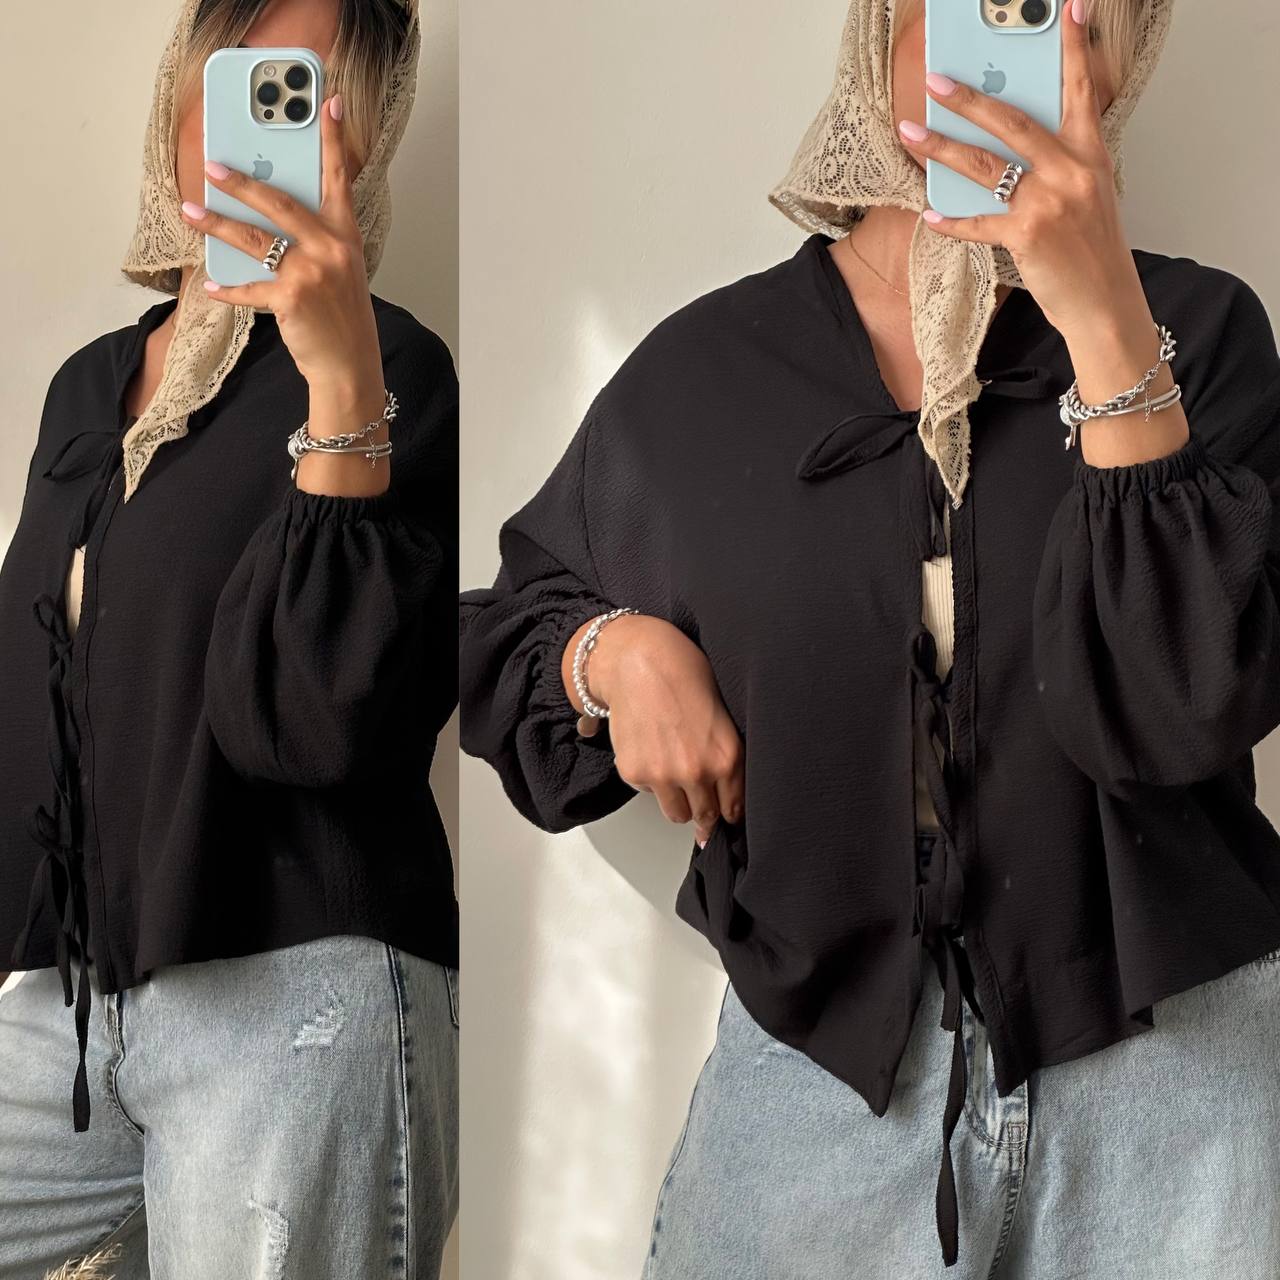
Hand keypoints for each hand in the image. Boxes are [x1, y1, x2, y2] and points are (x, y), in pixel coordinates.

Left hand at [180, 94, 383, 408]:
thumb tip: (267, 218)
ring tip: (190, 212)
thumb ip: (314, 241)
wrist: (350, 367)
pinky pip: (249, 288)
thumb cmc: (342, 318)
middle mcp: (332, 250)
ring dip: (217, 224)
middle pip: (281, 204)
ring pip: (255, 240)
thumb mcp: (340, 272)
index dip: (333, 141)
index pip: (338, 181)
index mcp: (346, 237)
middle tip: (213, 165)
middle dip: (242, 183)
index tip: (329, 103)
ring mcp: (312, 274)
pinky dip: (228, 288)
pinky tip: (212, 284)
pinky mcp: (291, 298)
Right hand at [563, 613, 744, 844]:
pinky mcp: (634, 773)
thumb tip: (724, 791)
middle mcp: (697, 772)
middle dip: (703, 811)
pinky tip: (652, 751)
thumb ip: (726, 756)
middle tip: (699, 800)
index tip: (723, 814)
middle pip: (705, 817)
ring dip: (677, 801)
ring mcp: (663, 775)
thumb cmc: (682, 675)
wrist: (639, 660)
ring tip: (674, 774)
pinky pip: (647, 793)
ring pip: (676, 815)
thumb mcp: (723, 717)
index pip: (733, 809)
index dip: (728, 813)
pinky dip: (650, 780)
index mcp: (728, 758)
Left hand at [896, 0, 1189, 465]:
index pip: (1083, 90)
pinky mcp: (1028, 236)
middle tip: (937, 80)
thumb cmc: (1091, 252)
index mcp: (1091, 155)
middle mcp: (1072, 172)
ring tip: (910, 133)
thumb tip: (1009, 148)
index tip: (1070, 7)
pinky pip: (979, 222)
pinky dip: (953, 221)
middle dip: (970, 98)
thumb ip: (1059, 167)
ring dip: (942, 149)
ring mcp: (1050, 203)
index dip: (1076, 47)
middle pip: (1013, 121)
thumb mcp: (1088, 197)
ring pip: (986, 166)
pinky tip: (929, 215)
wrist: (1105, 305)